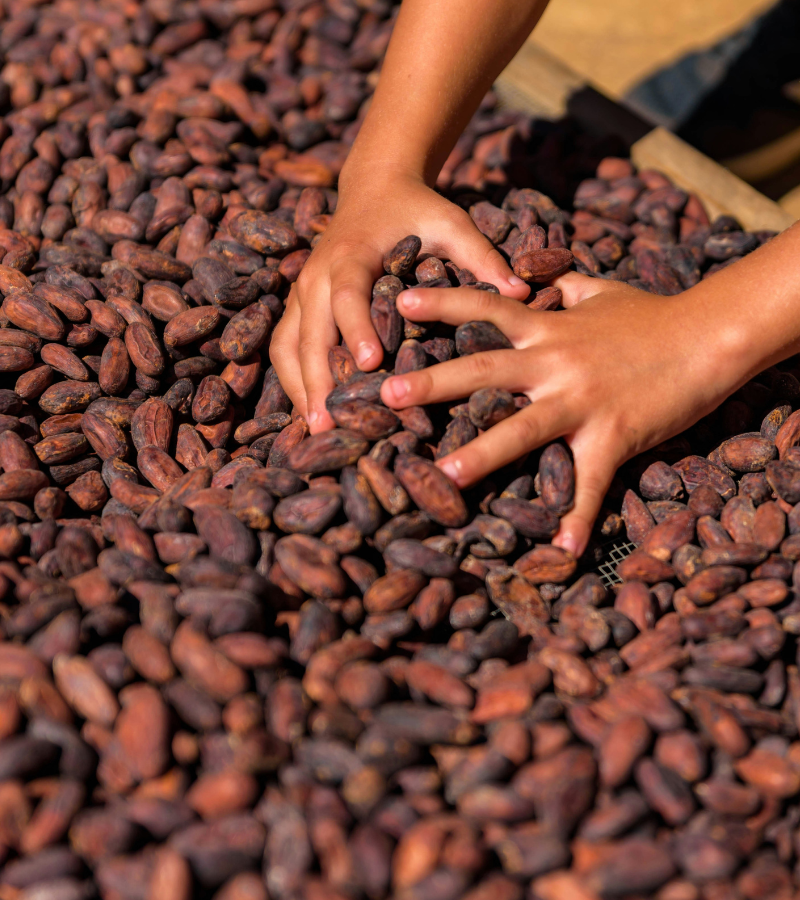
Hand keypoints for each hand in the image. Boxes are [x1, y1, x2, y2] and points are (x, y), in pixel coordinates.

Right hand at [269, 170, 529, 431]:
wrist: (374, 187)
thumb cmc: (416, 209)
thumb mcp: (451, 223)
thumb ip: (482, 256)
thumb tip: (522, 291)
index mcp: (351, 254)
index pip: (348, 294)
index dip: (357, 329)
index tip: (372, 365)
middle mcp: (317, 275)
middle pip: (309, 332)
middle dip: (318, 378)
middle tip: (330, 423)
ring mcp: (303, 292)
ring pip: (289, 345)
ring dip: (299, 387)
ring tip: (316, 429)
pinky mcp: (299, 305)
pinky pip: (287, 346)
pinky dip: (294, 379)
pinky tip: (309, 412)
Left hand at [379, 274, 746, 556]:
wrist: (708, 336)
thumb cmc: (651, 315)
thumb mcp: (600, 290)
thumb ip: (563, 286)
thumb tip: (543, 281)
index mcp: (548, 330)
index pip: (486, 309)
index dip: (444, 304)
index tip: (399, 303)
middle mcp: (556, 364)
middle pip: (485, 371)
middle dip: (433, 383)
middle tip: (385, 395)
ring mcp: (583, 402)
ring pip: (523, 429)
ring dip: (483, 454)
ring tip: (444, 476)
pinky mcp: (614, 437)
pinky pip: (591, 484)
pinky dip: (579, 519)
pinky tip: (563, 551)